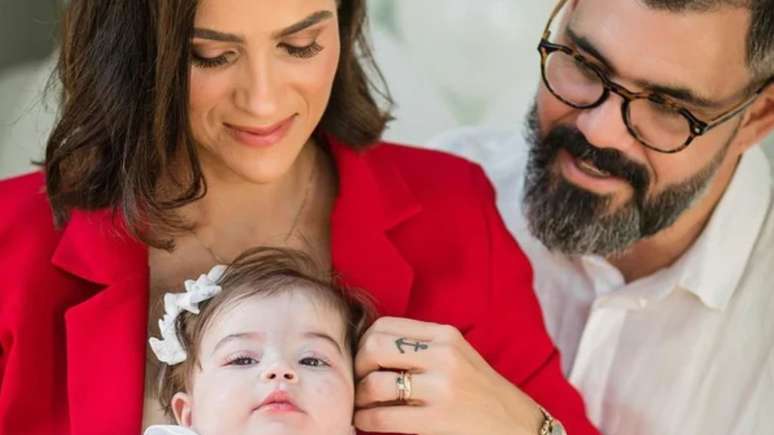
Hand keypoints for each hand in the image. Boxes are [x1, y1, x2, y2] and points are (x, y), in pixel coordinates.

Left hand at [354, 317, 543, 434]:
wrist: (519, 426)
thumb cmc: (482, 392)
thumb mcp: (458, 356)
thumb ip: (422, 348)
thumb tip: (369, 350)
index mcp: (446, 335)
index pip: (384, 326)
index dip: (364, 342)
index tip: (363, 361)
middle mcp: (443, 356)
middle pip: (374, 348)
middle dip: (357, 367)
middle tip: (358, 383)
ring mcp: (441, 387)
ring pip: (375, 384)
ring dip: (359, 398)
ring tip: (360, 406)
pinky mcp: (437, 419)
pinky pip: (383, 416)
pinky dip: (365, 420)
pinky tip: (365, 422)